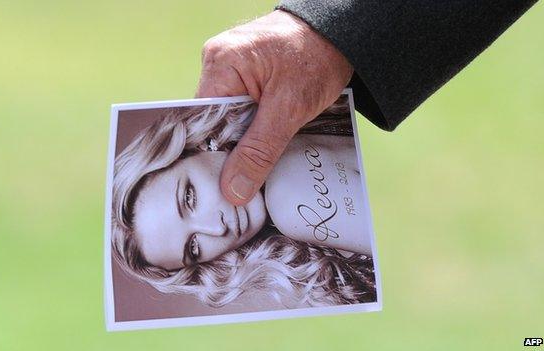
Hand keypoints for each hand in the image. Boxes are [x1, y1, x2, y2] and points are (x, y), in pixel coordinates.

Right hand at [196, 10, 352, 204]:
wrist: (342, 31)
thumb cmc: (318, 57)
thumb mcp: (290, 109)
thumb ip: (259, 151)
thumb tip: (232, 189)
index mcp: (221, 64)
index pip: (202, 121)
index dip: (212, 153)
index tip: (225, 182)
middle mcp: (219, 61)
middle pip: (214, 120)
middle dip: (234, 147)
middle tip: (249, 176)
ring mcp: (231, 65)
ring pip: (230, 116)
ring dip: (248, 136)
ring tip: (266, 149)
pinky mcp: (246, 70)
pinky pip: (242, 106)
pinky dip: (256, 123)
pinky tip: (271, 131)